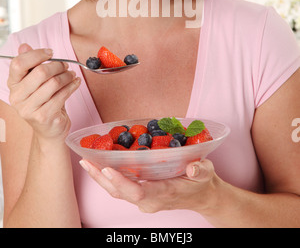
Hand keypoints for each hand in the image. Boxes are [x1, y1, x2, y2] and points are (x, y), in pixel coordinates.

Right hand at [7, 43, 80, 141]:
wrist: (49, 129)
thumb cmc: (43, 101)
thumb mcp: (35, 82)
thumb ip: (30, 64)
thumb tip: (24, 46)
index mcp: (13, 85)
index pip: (18, 63)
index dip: (36, 54)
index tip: (51, 53)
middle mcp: (16, 97)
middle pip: (40, 72)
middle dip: (58, 66)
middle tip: (66, 66)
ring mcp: (28, 109)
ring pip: (54, 83)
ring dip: (67, 76)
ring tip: (71, 75)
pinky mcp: (43, 116)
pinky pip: (62, 95)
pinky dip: (72, 86)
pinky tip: (76, 83)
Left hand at [79, 159, 218, 213]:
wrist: (203, 196)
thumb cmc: (202, 182)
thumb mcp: (206, 173)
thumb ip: (200, 170)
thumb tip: (193, 167)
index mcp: (163, 193)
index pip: (138, 192)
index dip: (121, 182)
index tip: (107, 168)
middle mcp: (149, 200)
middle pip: (120, 192)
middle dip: (101, 178)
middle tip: (86, 161)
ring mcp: (144, 199)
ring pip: (116, 191)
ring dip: (100, 178)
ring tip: (86, 161)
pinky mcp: (141, 194)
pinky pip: (121, 188)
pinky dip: (108, 177)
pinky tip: (99, 163)